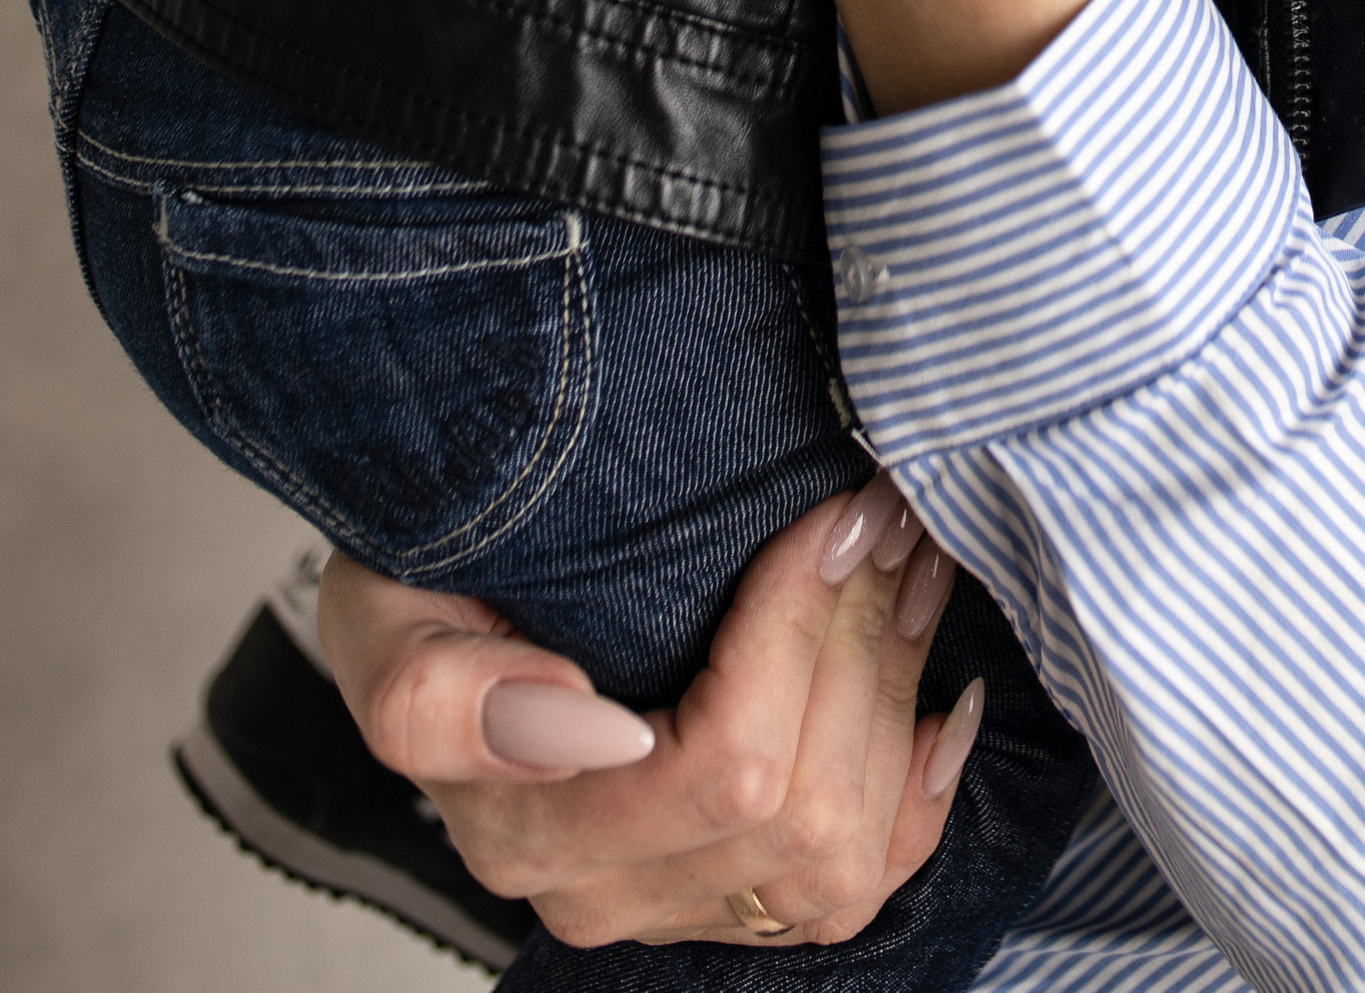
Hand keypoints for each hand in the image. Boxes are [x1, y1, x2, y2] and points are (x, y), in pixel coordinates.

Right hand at [316, 486, 983, 949]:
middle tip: (890, 510)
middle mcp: (605, 890)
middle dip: (866, 641)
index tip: (830, 511)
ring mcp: (676, 904)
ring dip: (899, 692)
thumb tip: (580, 726)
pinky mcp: (734, 895)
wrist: (431, 626)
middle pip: (798, 805)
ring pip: (843, 847)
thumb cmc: (419, 597)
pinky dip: (919, 791)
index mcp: (528, 828)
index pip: (725, 762)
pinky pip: (859, 883)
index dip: (803, 635)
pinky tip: (938, 700)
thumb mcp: (377, 617)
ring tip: (913, 562)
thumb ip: (432, 696)